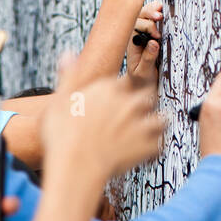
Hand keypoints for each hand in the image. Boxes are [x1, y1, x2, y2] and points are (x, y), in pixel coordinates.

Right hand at [42, 61, 164, 184]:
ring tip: (146, 132)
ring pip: (161, 118)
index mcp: (109, 89)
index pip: (127, 81)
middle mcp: (129, 102)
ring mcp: (141, 123)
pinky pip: (160, 144)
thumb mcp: (60, 101)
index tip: (121, 99)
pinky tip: (145, 153)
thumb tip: (68, 54)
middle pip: (148, 96)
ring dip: (155, 124)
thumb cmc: (64, 136)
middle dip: (144, 104)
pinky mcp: (148, 145)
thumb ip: (69, 76)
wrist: (76, 167)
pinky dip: (154, 148)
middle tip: (135, 115)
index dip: (125, 90)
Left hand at [126, 0, 163, 83]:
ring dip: (154, 9)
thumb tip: (154, 43)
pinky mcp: (154, 33)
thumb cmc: (141, 79)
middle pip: (139, 15)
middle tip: (159, 16)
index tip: (157, 36)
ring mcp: (144, 32)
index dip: (147, 26)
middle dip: (149, 12)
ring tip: (162, 8)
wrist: (141, 84)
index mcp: (131, 42)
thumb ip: (148, 58)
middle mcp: (136, 34)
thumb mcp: (143, 72)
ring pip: (146, 13)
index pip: (135, 25)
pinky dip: (160, 13)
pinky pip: (155, 19)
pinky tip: (165, 11)